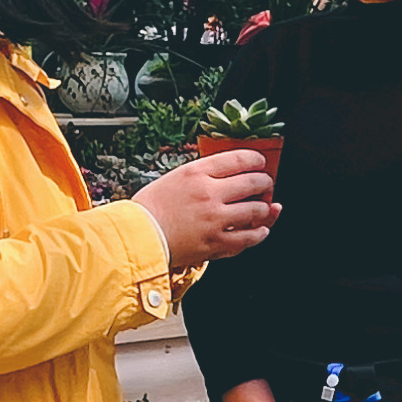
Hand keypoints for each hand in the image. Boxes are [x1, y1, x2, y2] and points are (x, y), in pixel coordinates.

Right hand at [135, 147, 277, 269]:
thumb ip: (202, 175)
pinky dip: (260, 233)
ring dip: (265, 209)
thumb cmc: (149, 210)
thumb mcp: (174, 178)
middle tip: (265, 186)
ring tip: (263, 209)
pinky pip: (249, 238)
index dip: (256, 160)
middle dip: (266, 183)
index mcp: (196, 172)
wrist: (135, 238)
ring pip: (256, 210)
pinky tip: (260, 230)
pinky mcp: (216, 243)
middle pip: (254, 182)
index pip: (239, 158)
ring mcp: (215, 219)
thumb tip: (231, 175)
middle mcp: (209, 193)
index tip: (260, 163)